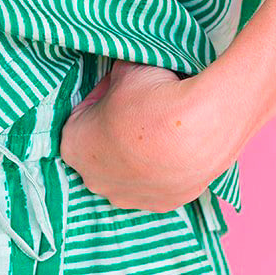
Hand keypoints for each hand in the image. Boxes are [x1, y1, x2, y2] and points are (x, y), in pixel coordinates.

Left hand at [59, 59, 240, 211]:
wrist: (202, 127)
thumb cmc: (153, 98)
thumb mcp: (125, 70)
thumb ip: (115, 76)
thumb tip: (120, 76)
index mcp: (74, 146)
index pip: (83, 116)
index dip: (103, 97)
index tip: (122, 89)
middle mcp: (95, 180)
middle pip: (104, 149)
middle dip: (118, 131)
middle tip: (143, 109)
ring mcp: (128, 197)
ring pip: (130, 171)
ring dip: (141, 154)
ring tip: (164, 130)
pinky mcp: (162, 204)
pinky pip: (158, 183)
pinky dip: (166, 169)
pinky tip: (177, 149)